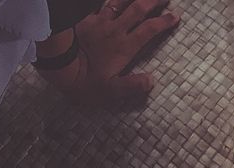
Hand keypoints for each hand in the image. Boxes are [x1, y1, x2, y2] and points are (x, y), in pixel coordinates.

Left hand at [36, 0, 179, 107]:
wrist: (58, 64)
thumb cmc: (83, 81)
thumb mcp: (110, 91)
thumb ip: (131, 85)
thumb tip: (151, 80)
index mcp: (124, 47)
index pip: (149, 30)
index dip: (164, 22)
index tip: (175, 16)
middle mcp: (115, 30)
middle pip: (138, 9)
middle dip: (153, 1)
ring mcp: (99, 22)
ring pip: (119, 2)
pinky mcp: (85, 19)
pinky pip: (99, 5)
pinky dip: (108, 1)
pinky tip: (111, 0)